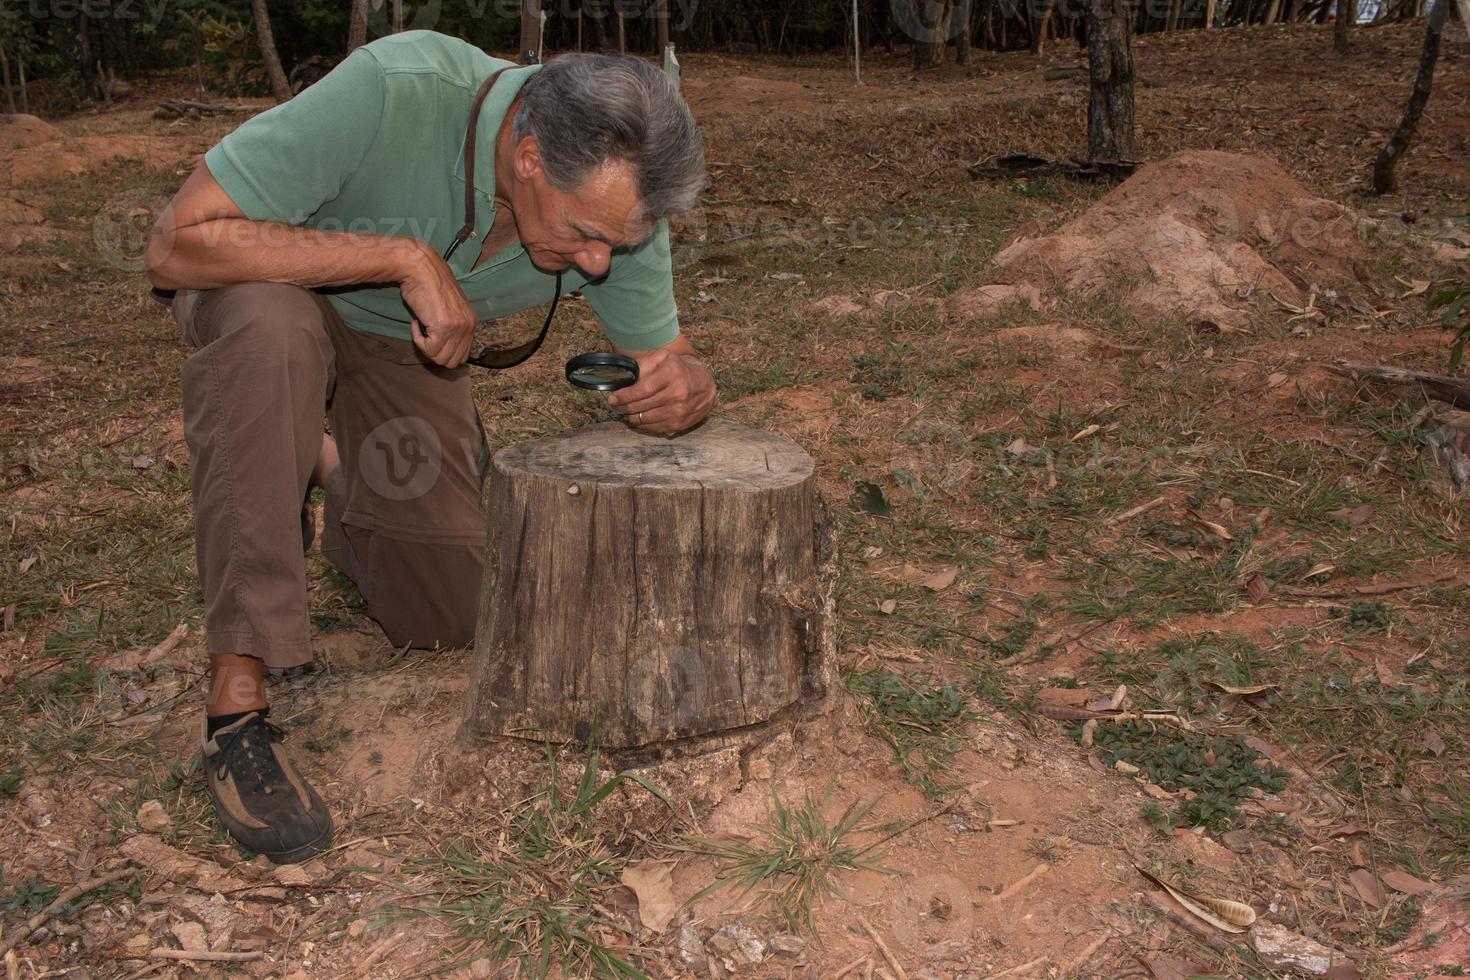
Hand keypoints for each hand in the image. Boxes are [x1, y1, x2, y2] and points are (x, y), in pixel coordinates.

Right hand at [398, 243, 476, 367]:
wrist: (419, 268)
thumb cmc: (427, 284)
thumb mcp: (448, 308)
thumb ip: (452, 326)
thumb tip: (445, 346)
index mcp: (471, 321)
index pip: (462, 355)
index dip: (444, 351)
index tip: (432, 337)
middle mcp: (469, 326)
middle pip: (453, 361)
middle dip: (435, 354)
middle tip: (425, 336)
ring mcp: (458, 327)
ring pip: (441, 358)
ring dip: (426, 348)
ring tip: (421, 327)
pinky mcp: (444, 327)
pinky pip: (429, 349)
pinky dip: (418, 340)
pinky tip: (415, 323)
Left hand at [607, 349, 716, 435]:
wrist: (704, 386)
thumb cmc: (678, 369)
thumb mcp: (662, 357)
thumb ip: (643, 363)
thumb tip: (625, 377)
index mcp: (672, 374)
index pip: (643, 389)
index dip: (625, 395)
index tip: (613, 397)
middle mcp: (678, 394)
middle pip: (641, 406)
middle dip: (623, 406)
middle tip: (615, 404)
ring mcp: (679, 412)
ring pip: (644, 419)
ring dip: (630, 416)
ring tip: (626, 410)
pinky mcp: (678, 425)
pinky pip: (652, 428)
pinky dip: (642, 423)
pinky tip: (639, 416)